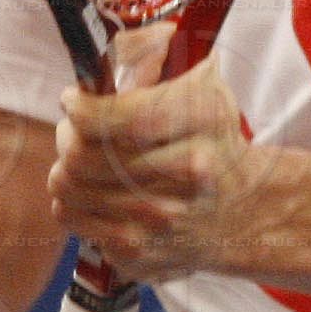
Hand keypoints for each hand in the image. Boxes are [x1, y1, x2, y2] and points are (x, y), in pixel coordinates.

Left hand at [49, 25, 267, 282]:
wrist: (246, 212)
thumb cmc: (213, 140)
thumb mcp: (202, 88)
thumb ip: (150, 59)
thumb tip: (100, 56)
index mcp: (203, 121)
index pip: (119, 119)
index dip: (82, 109)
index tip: (74, 100)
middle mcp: (186, 176)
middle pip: (84, 154)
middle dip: (68, 134)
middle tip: (75, 127)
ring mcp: (161, 222)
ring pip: (68, 188)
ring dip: (64, 167)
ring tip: (80, 156)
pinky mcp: (139, 255)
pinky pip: (73, 219)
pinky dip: (73, 201)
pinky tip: (94, 190)